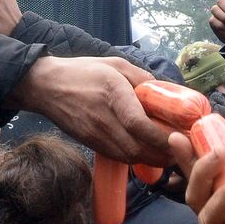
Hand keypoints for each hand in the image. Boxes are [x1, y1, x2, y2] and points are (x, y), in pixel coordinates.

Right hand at [7, 55, 167, 164]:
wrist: (45, 86)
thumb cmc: (83, 72)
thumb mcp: (116, 64)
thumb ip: (141, 78)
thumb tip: (165, 92)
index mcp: (112, 94)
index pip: (138, 124)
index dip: (161, 137)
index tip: (178, 137)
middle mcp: (104, 118)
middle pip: (137, 149)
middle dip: (162, 154)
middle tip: (179, 149)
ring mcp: (95, 134)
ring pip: (129, 157)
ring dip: (151, 159)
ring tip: (168, 153)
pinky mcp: (90, 143)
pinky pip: (118, 156)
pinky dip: (136, 158)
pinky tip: (147, 152)